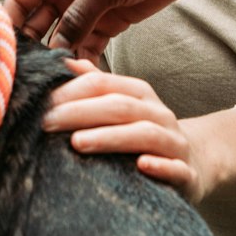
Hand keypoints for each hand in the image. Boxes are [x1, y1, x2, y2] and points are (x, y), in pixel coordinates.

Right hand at [3, 0, 217, 59]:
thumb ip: (80, 16)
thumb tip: (55, 49)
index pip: (20, 0)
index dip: (10, 26)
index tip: (6, 56)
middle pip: (37, 25)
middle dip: (33, 50)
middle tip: (31, 79)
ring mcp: (86, 8)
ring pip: (62, 39)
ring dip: (60, 59)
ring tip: (56, 84)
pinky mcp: (107, 23)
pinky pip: (87, 45)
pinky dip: (84, 60)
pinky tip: (81, 79)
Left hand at [44, 59, 208, 202]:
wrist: (196, 162)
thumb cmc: (144, 133)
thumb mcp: (122, 105)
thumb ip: (94, 86)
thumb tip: (62, 62)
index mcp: (139, 94)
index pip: (103, 84)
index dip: (71, 91)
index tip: (39, 103)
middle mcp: (159, 114)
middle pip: (119, 106)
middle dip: (80, 113)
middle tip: (45, 123)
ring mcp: (175, 143)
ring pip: (144, 134)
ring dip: (110, 138)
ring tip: (77, 143)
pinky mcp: (188, 174)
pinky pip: (176, 168)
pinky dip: (160, 166)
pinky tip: (141, 166)